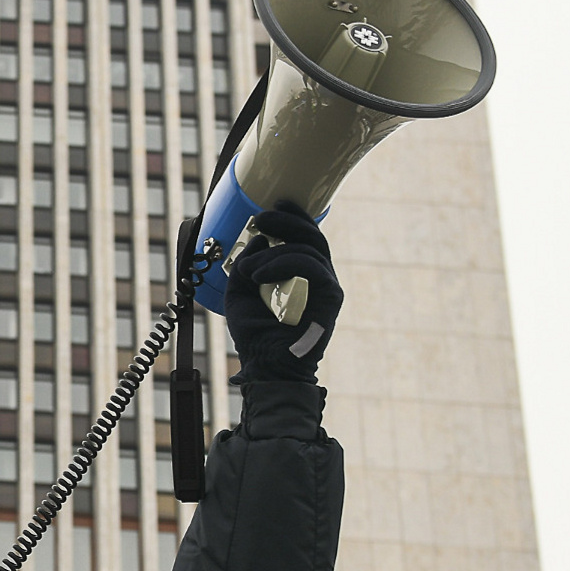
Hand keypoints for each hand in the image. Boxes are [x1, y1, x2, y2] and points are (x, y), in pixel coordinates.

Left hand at [222, 205, 344, 385]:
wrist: (266, 366)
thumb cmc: (255, 333)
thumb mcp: (239, 292)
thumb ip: (246, 264)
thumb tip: (260, 240)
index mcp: (301, 274)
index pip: (304, 237)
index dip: (293, 216)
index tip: (274, 204)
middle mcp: (318, 277)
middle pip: (312, 236)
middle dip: (286, 220)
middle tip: (260, 217)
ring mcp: (327, 287)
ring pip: (310, 249)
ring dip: (274, 253)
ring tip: (249, 271)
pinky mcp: (330, 298)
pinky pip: (313, 267)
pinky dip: (284, 263)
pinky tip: (261, 275)